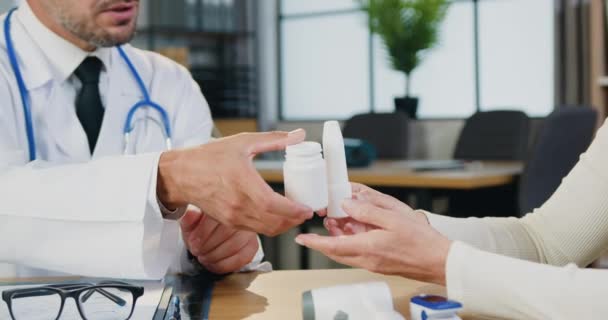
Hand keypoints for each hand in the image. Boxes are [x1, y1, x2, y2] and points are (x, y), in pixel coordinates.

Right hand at [157, 129, 312, 235]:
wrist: (181, 174)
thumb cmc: (209, 156)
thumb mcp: (243, 142)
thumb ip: (274, 139)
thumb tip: (299, 135)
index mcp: (243, 184)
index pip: (274, 206)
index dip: (294, 211)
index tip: (307, 208)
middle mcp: (238, 205)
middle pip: (274, 223)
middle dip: (294, 220)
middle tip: (305, 212)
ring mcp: (232, 217)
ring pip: (266, 230)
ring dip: (283, 225)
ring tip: (294, 214)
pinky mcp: (228, 222)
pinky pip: (255, 230)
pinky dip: (269, 226)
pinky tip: (276, 215)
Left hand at [181, 209, 259, 273]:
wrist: (208, 237)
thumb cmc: (201, 228)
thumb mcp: (190, 221)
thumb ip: (189, 218)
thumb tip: (191, 214)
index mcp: (225, 203)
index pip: (218, 216)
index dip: (203, 232)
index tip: (193, 242)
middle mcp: (241, 213)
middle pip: (227, 231)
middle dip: (207, 246)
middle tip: (197, 251)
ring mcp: (249, 230)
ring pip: (235, 245)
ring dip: (215, 256)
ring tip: (204, 257)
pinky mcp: (253, 245)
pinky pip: (243, 257)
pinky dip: (225, 264)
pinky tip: (214, 263)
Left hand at [297, 186, 450, 284]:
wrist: (439, 261)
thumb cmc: (421, 241)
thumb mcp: (394, 217)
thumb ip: (367, 211)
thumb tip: (347, 205)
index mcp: (368, 248)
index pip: (333, 247)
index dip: (315, 242)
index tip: (301, 238)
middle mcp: (367, 260)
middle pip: (337, 250)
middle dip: (326, 236)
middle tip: (324, 220)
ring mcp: (373, 264)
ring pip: (347, 251)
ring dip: (340, 237)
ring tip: (340, 219)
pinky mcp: (380, 264)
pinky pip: (359, 253)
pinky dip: (353, 240)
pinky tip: (358, 227)